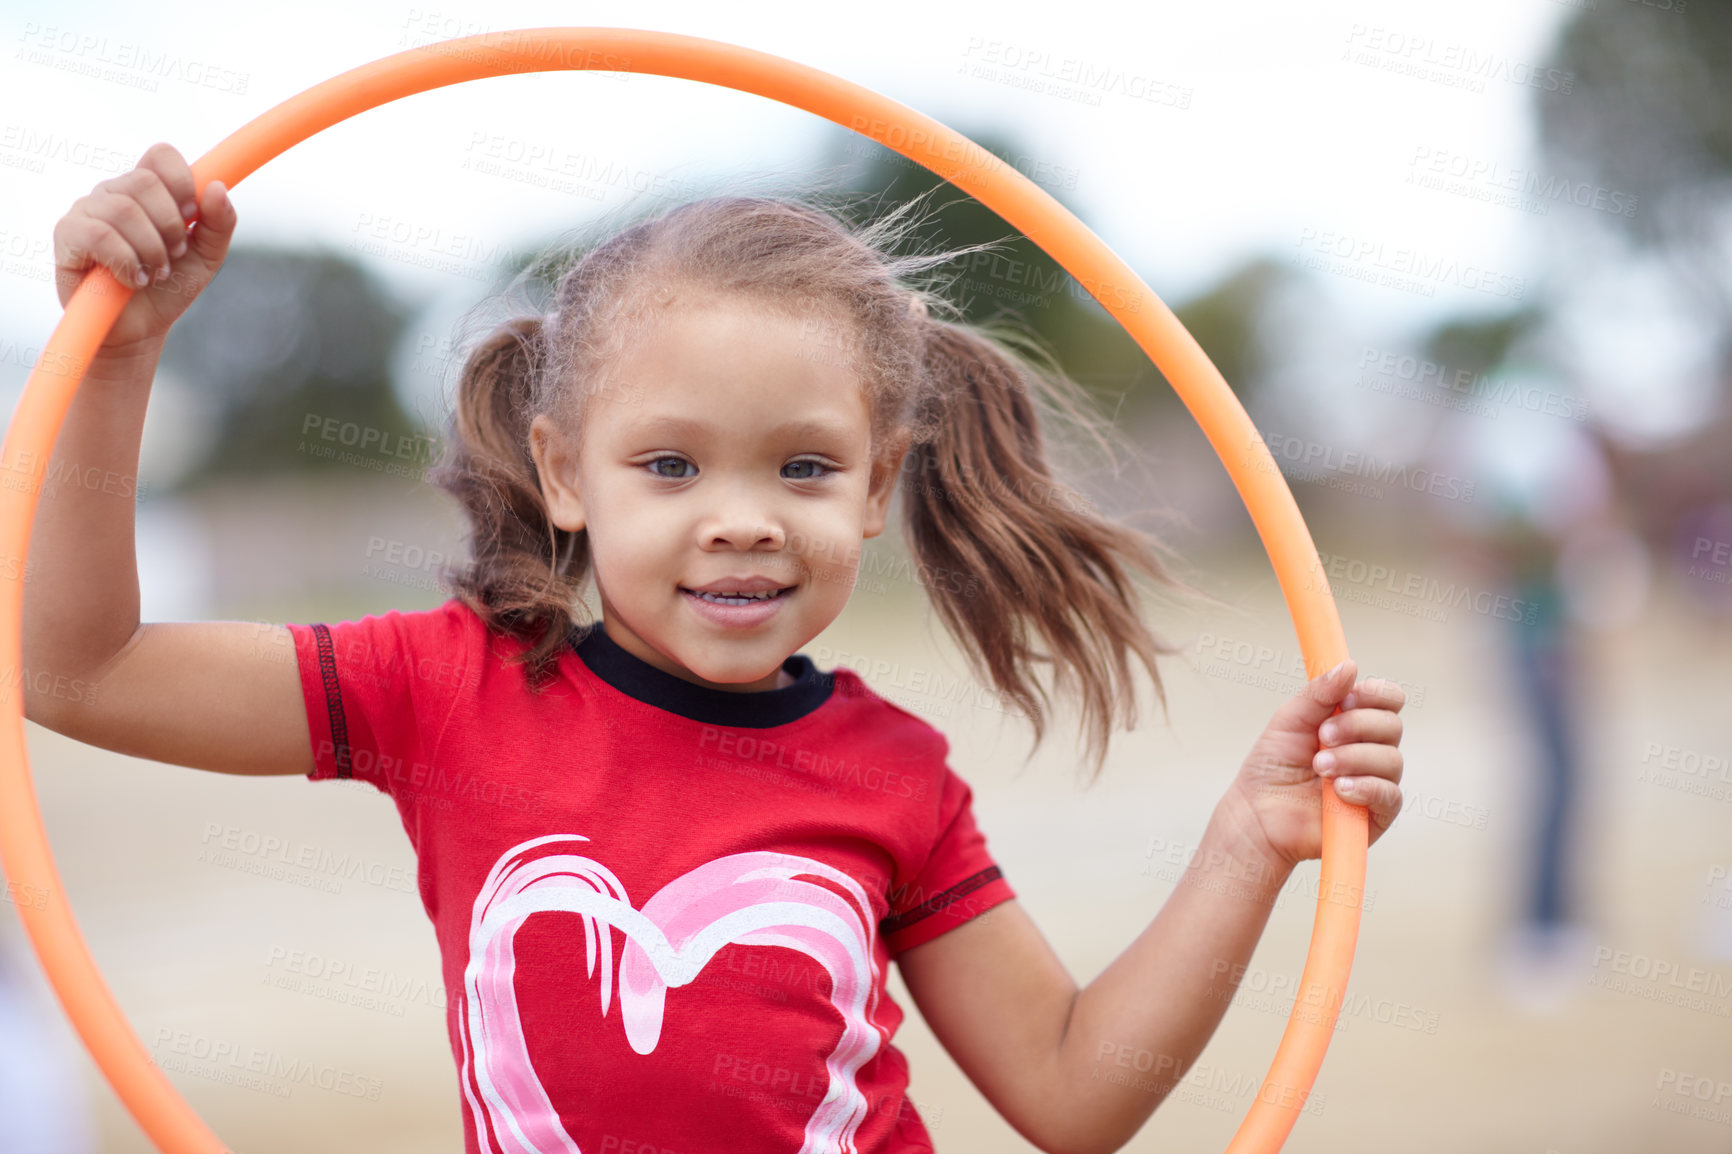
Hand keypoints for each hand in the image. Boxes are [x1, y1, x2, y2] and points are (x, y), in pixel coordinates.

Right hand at [53, 141, 236, 355]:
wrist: (141, 328)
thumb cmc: (170, 286)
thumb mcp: (207, 256)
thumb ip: (219, 223)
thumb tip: (218, 187)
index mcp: (147, 190)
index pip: (161, 155)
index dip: (182, 180)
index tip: (192, 215)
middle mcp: (114, 193)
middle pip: (144, 181)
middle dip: (170, 225)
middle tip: (174, 255)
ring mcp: (87, 210)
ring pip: (123, 209)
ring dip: (151, 249)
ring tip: (154, 273)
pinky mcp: (66, 235)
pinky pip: (99, 235)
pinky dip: (126, 262)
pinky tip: (133, 279)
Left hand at [1225, 658, 1404, 872]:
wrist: (1257, 814)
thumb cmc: (1272, 767)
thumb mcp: (1290, 722)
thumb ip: (1318, 694)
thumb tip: (1349, 665)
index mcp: (1354, 722)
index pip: (1388, 699)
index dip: (1375, 694)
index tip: (1347, 699)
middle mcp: (1370, 749)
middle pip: (1392, 726)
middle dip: (1356, 727)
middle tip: (1322, 738)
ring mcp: (1376, 782)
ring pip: (1391, 760)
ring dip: (1353, 759)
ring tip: (1318, 768)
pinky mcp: (1377, 815)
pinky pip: (1390, 796)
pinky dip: (1366, 788)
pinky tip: (1339, 790)